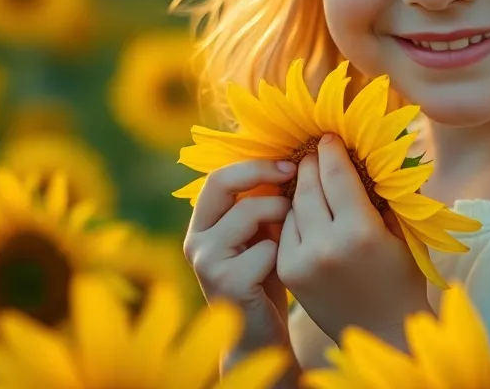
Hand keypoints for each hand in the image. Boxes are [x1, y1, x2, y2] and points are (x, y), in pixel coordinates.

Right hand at [183, 159, 296, 355]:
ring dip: (281, 214)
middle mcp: (196, 240)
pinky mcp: (228, 283)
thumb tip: (291, 155)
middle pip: (222, 183)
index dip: (254, 164)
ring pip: (248, 212)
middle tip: (293, 174)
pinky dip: (285, 252)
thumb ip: (262, 202)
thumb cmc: (267, 276)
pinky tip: (289, 268)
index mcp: (202, 224)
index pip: (217, 176)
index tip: (290, 164)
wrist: (263, 333)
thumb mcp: (261, 234)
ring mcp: (207, 263)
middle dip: (261, 173)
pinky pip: (266, 248)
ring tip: (294, 232)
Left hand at [277, 133, 433, 345]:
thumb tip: (367, 156)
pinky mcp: (289, 272)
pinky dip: (294, 215)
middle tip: (315, 149)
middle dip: (312, 163)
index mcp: (361, 231)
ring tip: (309, 175)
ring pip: (293, 205)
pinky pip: (286, 229)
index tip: (330, 136)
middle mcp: (327, 244)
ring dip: (300, 187)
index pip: (337, 174)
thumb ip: (382, 195)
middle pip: (309, 185)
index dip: (331, 150)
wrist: (382, 332)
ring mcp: (302, 259)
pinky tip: (303, 207)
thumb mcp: (402, 232)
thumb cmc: (402, 278)